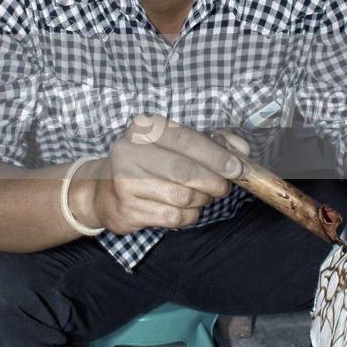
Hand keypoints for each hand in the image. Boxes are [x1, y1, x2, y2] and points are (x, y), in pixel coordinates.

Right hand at [91, 116, 248, 234]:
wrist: (104, 191)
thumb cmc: (150, 163)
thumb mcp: (176, 144)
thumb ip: (214, 142)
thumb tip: (242, 151)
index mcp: (143, 128)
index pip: (186, 139)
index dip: (215, 155)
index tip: (236, 168)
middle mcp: (129, 151)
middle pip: (185, 170)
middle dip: (213, 181)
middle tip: (223, 187)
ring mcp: (124, 181)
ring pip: (182, 196)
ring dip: (201, 200)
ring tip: (201, 196)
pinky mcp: (127, 209)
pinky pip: (173, 217)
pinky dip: (188, 216)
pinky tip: (185, 209)